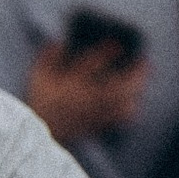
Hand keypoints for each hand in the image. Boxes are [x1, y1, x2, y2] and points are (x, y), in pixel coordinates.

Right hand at [24, 38, 145, 149]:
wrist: (34, 136)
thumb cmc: (36, 103)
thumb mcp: (37, 76)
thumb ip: (48, 57)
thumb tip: (58, 41)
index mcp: (71, 84)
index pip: (92, 65)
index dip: (107, 53)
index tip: (118, 44)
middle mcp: (86, 98)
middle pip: (118, 87)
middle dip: (135, 74)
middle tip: (144, 62)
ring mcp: (92, 113)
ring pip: (120, 104)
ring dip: (134, 92)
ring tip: (141, 81)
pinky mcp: (93, 126)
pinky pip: (115, 121)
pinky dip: (127, 112)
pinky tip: (133, 106)